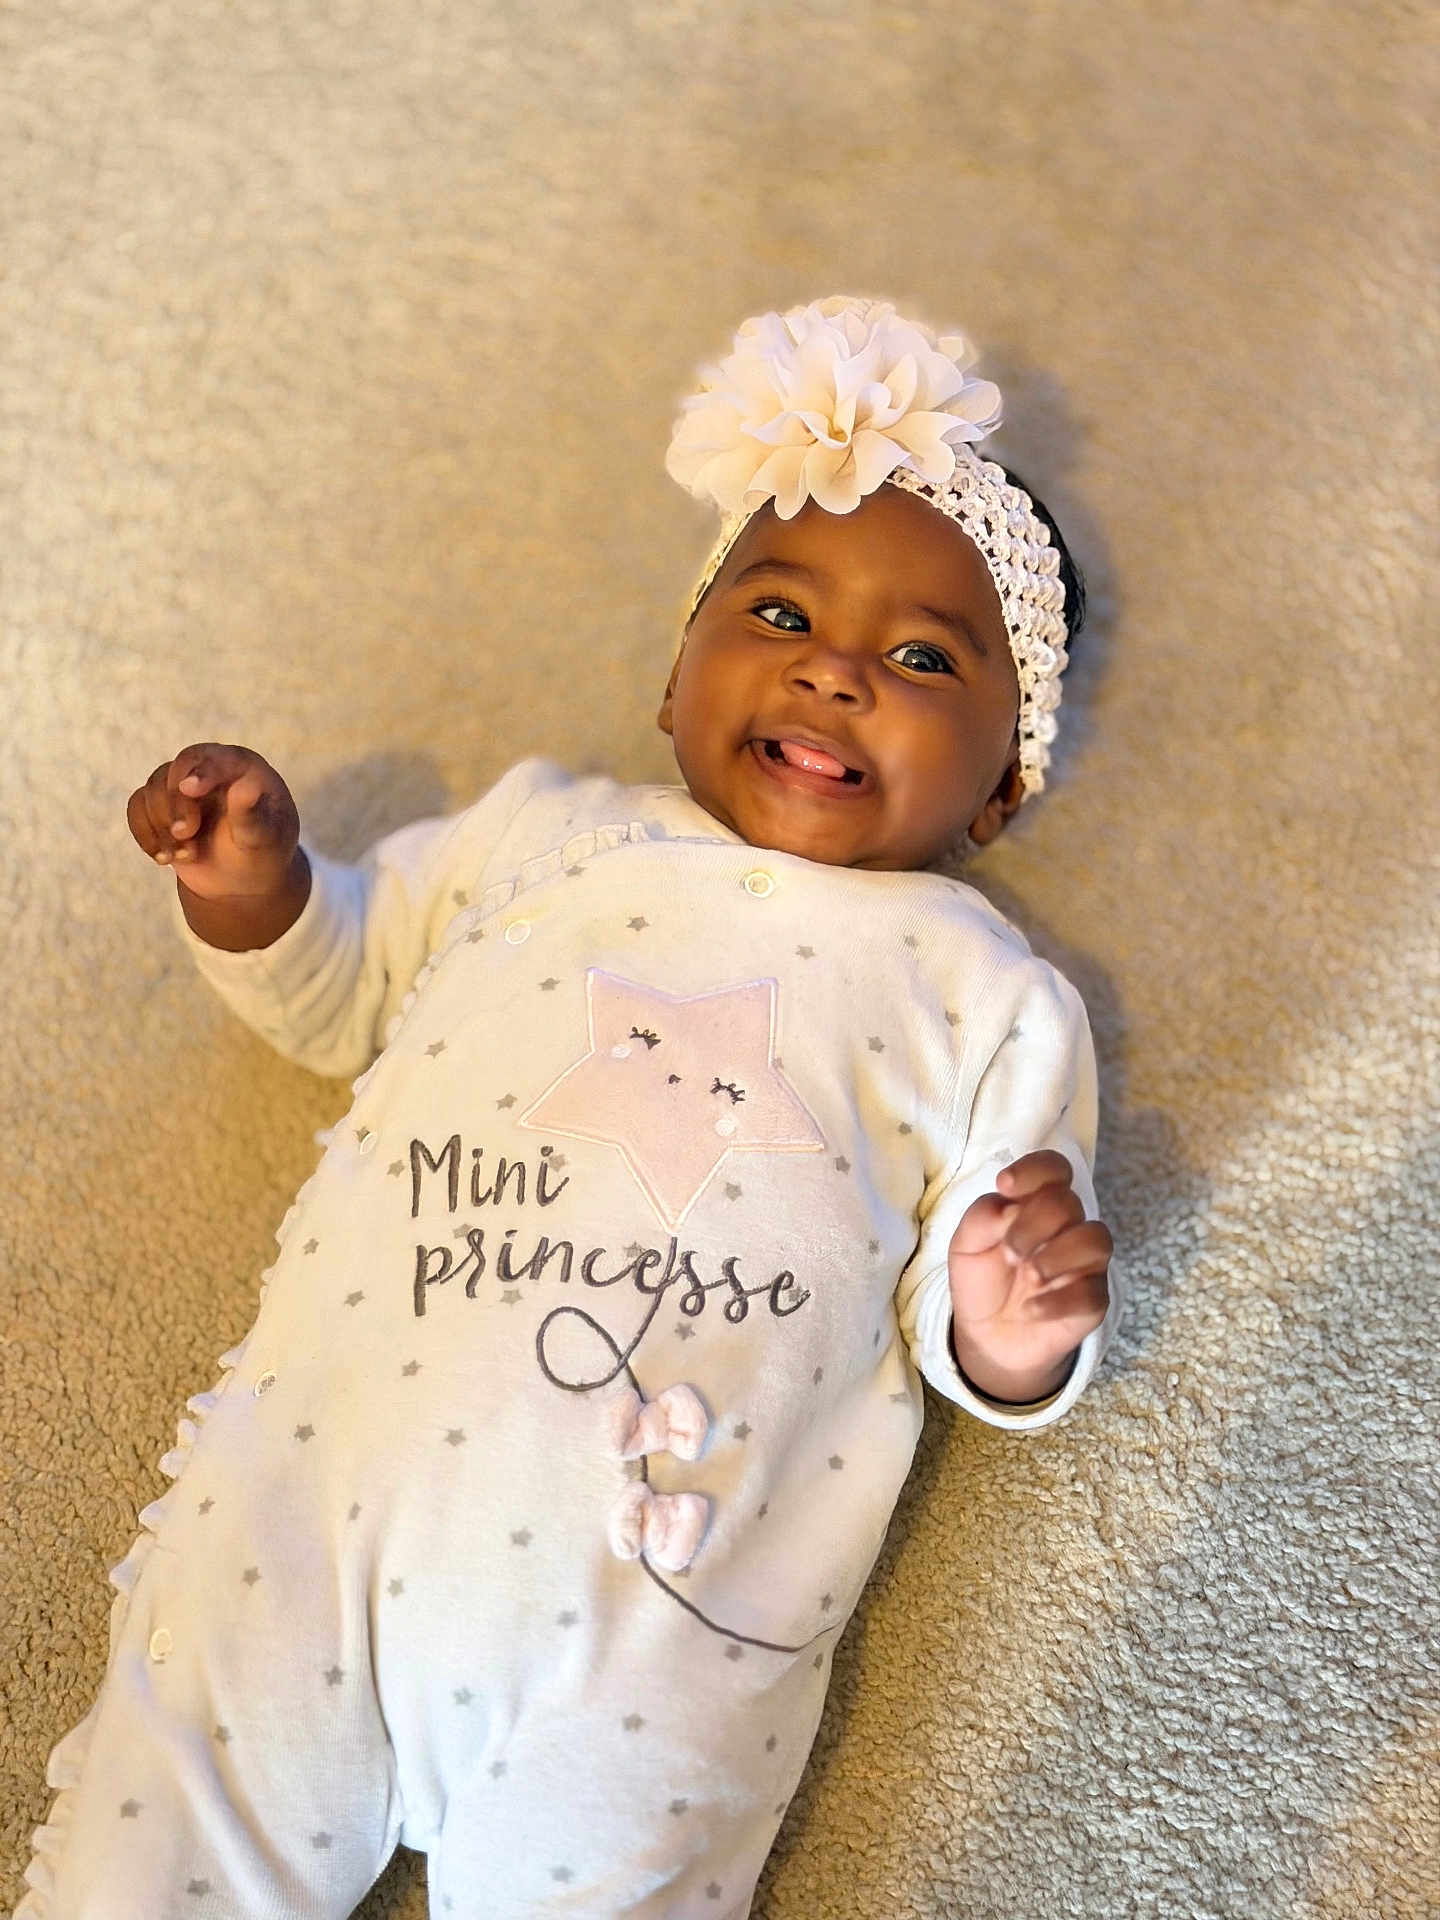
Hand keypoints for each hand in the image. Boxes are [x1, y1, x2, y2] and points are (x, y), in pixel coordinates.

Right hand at [127, 742, 308, 948]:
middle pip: (174, 772)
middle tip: (185, 834)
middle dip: (175, 805)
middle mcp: (209, 770)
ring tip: (186, 855)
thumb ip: (252, 815)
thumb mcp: (265, 839)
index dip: (200, 771)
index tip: (189, 789)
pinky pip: (137, 809)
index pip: (213, 758)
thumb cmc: (264, 854)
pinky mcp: (161, 807)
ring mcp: (182, 787)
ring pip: (151, 790)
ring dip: (161, 826)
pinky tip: (164, 858)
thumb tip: (247, 788)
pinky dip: (146, 834)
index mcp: (241, 768)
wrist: (245, 880)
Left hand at [947, 1149, 1111, 1403]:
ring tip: (1028, 1276)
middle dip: (1032, 1224)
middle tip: (1009, 1253)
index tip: (1005, 1186)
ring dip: (1056, 1255)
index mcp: (1036, 1204)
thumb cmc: (982, 1279)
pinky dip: (1057, 1300)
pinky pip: (1092, 1291)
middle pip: (1068, 1202)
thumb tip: (1008, 1204)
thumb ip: (981, 1217)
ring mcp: (1084, 1263)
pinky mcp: (1093, 1300)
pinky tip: (1032, 1309)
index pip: (1054, 1169)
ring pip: (1096, 1238)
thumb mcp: (965, 1245)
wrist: (988, 1336)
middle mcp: (1067, 1226)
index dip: (1035, 1170)